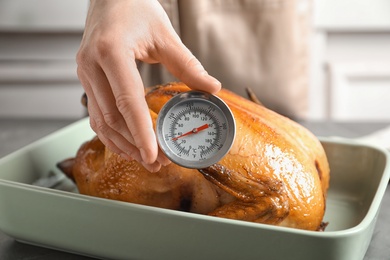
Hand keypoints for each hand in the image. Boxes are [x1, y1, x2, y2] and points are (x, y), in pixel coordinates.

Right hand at [76, 0, 220, 171]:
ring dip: (122, 144)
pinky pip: (96, 114)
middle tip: (158, 163)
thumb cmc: (134, 7)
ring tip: (145, 160)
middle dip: (135, 145)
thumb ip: (187, 64)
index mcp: (110, 52)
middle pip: (112, 118)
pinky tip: (128, 144)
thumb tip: (212, 88)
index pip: (126, 101)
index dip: (140, 132)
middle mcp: (91, 66)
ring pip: (100, 121)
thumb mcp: (164, 34)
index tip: (154, 155)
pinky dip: (111, 133)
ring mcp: (85, 74)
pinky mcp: (86, 79)